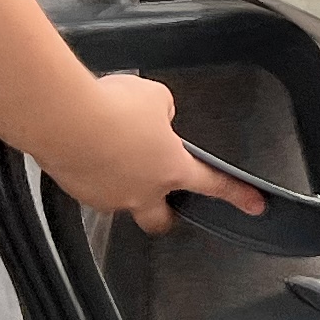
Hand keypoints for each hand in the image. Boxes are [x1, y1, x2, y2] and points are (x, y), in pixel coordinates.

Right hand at [39, 68, 268, 235]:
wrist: (64, 118)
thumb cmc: (113, 107)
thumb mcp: (155, 98)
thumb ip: (163, 112)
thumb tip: (156, 118)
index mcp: (170, 169)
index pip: (213, 184)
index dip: (237, 195)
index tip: (255, 206)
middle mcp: (140, 192)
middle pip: (159, 221)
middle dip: (165, 214)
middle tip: (163, 197)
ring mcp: (107, 197)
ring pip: (122, 201)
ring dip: (123, 183)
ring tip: (112, 149)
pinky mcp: (78, 192)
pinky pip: (92, 186)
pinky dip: (94, 172)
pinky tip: (88, 147)